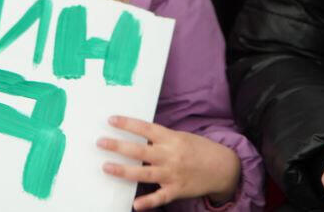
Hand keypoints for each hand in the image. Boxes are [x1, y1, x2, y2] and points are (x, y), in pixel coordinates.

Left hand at [98, 115, 240, 209]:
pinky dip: (148, 202)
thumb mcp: (181, 137)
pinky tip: (135, 205)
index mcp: (171, 138)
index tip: (111, 120)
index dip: (128, 124)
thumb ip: (161, 139)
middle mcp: (170, 155)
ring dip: (124, 171)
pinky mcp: (177, 190)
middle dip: (119, 146)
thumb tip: (138, 137)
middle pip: (140, 150)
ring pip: (144, 173)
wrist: (222, 167)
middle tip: (101, 142)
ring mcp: (173, 174)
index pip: (146, 129)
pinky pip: (160, 197)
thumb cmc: (199, 150)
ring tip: (106, 167)